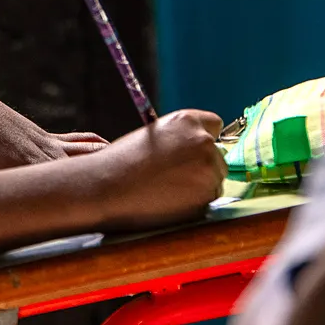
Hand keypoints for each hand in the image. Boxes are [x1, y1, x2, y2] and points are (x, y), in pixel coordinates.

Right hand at [80, 109, 226, 230]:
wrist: (106, 187)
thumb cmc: (122, 162)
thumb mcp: (153, 136)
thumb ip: (179, 138)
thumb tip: (195, 152)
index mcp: (188, 121)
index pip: (214, 125)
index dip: (202, 140)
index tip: (191, 152)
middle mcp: (203, 142)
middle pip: (218, 156)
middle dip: (202, 166)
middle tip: (172, 177)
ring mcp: (208, 170)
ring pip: (214, 180)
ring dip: (198, 187)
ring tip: (166, 190)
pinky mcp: (206, 196)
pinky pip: (207, 200)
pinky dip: (193, 204)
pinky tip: (168, 202)